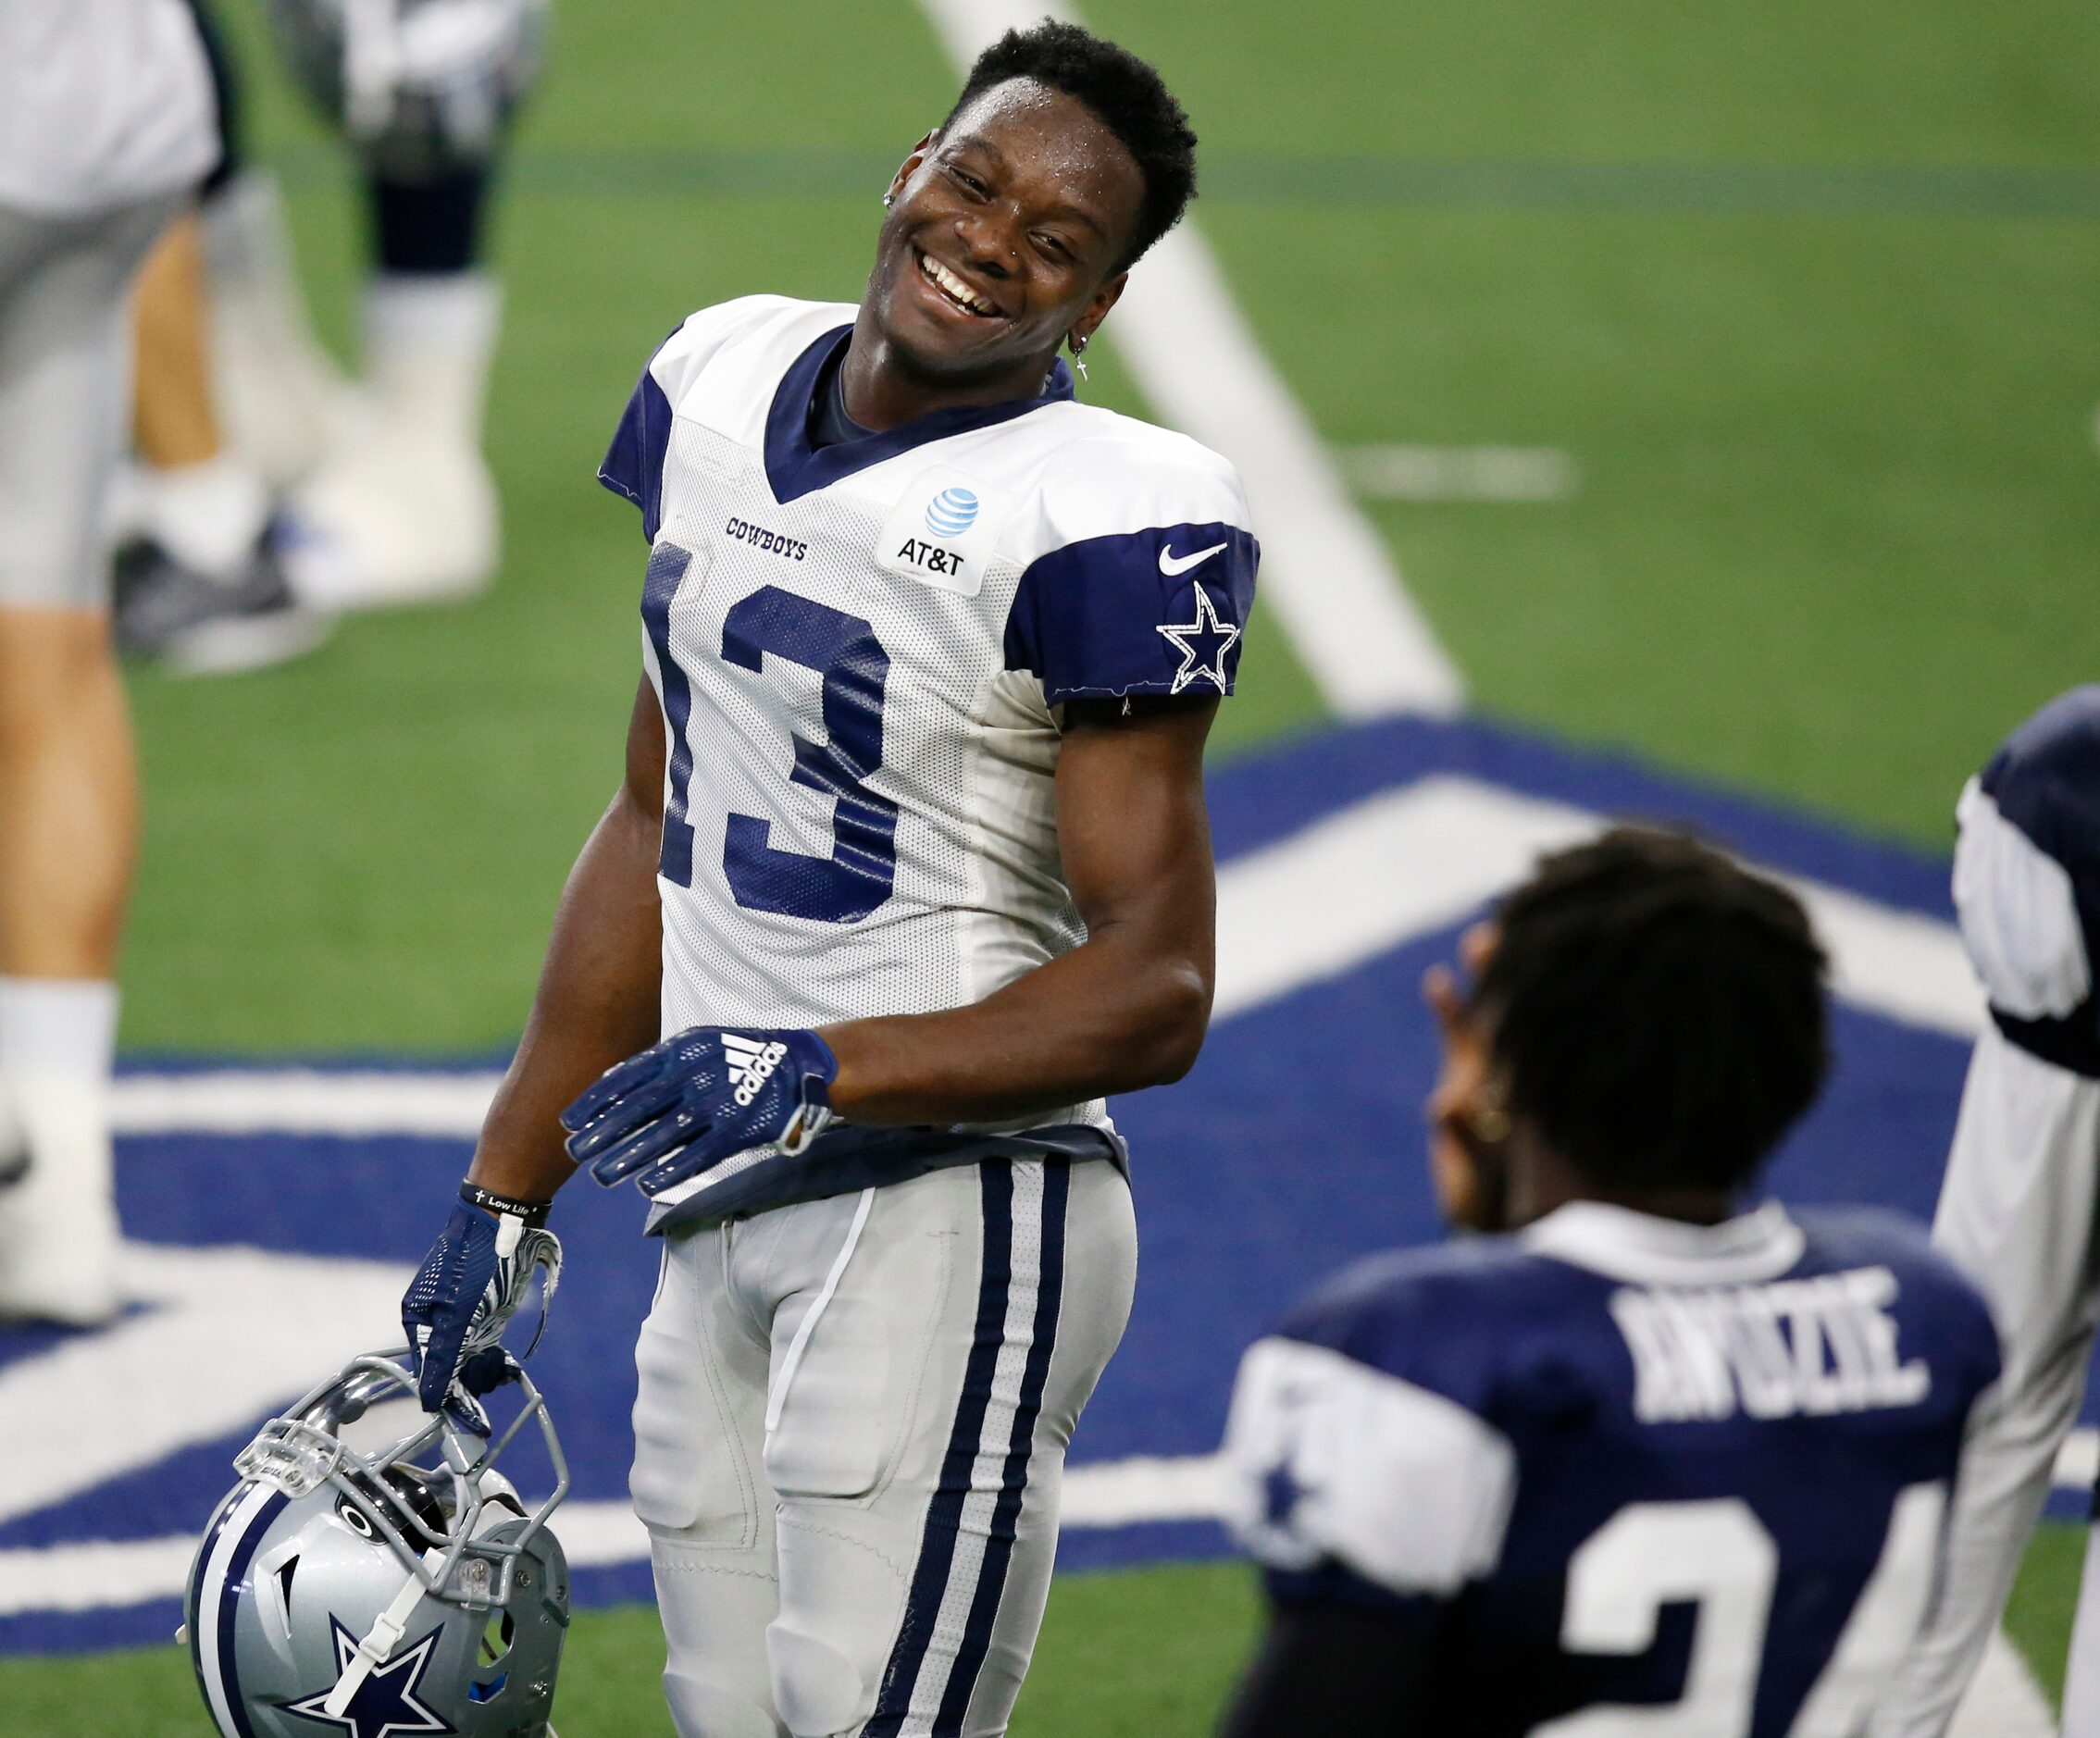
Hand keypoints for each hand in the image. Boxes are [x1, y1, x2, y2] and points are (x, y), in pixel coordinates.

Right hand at [400, 1191, 562, 1430]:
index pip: (431, 1375)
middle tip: (490, 1400)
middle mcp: (435, 1317)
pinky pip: (484, 1339)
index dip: (452, 1401)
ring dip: (483, 1371)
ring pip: (468, 1354)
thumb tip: (429, 1403)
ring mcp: (461, 1310)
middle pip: (449, 1366)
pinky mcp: (484, 1303)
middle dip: (469, 1386)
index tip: (474, 1424)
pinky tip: (504, 1365)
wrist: (504, 1216)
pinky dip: (493, 1354)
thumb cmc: (477, 1264)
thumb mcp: (459, 1318)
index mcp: (419, 1320)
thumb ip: (443, 1360)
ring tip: (500, 1378)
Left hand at [562, 1025, 836, 1197]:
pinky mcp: (740, 1128)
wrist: (798, 1066)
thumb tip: (608, 1087)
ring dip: (629, 1157)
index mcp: (681, 1050)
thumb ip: (658, 1065)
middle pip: (639, 1108)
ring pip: (663, 1135)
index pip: (628, 1077)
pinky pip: (699, 1154)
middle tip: (573, 1153)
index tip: (568, 1122)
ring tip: (602, 1175)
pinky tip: (647, 1186)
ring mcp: (718, 1101)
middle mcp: (696, 1073)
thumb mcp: (696, 1045)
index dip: (595, 1102)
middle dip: (602, 1132)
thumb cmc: (737, 1056)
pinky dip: (672, 1170)